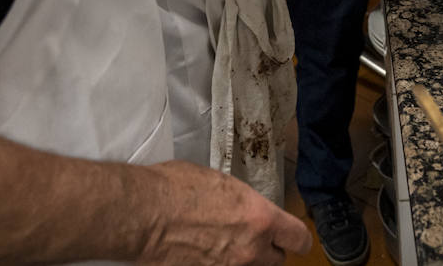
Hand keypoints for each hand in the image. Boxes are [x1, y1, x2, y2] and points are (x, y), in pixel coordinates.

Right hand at [136, 160, 310, 264]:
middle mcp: (250, 249)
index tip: (293, 237)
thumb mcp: (221, 183)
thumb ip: (241, 202)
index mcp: (260, 218)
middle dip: (268, 250)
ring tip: (224, 246)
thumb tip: (241, 207)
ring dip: (245, 260)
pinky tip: (202, 254)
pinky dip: (217, 265)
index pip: (298, 238)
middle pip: (277, 260)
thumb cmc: (175, 189)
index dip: (297, 239)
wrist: (143, 214)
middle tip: (253, 239)